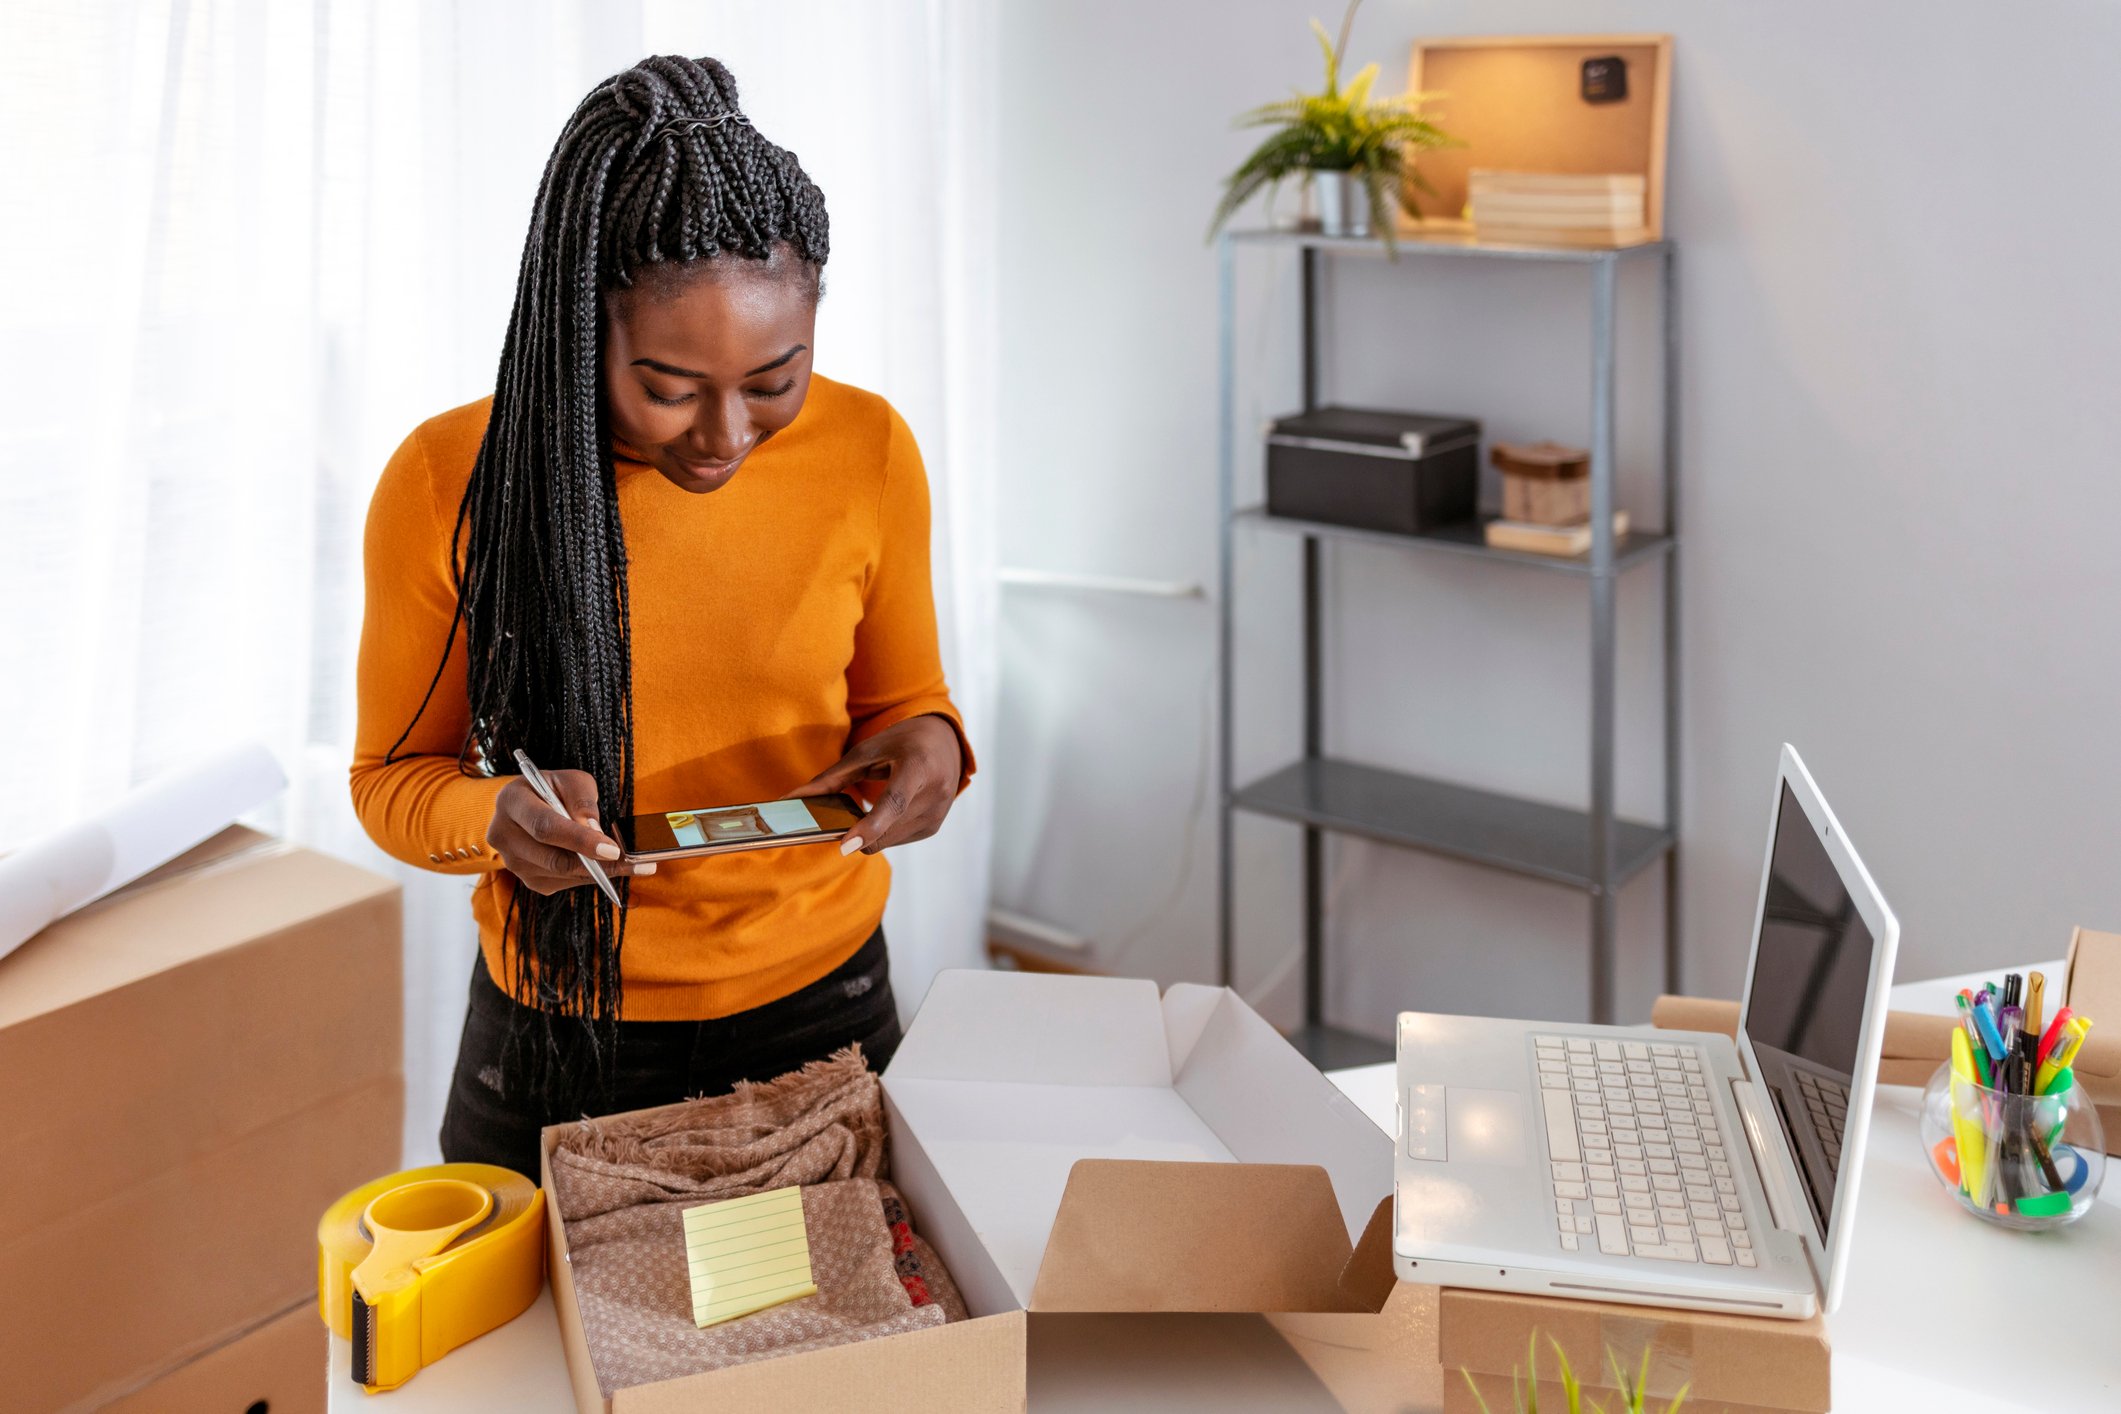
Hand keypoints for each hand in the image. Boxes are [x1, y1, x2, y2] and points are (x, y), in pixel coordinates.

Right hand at [485, 771, 655, 894]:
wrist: (530, 805)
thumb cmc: (554, 788)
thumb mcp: (571, 780)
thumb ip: (582, 801)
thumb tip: (594, 831)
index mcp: (512, 801)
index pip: (545, 827)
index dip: (580, 840)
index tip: (613, 850)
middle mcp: (504, 835)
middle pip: (554, 858)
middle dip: (598, 864)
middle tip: (636, 863)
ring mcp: (513, 863)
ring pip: (562, 875)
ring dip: (601, 873)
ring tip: (635, 865)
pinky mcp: (529, 880)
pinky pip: (565, 883)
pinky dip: (591, 876)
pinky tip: (610, 867)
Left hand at [787, 716, 963, 855]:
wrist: (943, 742)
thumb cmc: (900, 743)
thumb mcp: (865, 751)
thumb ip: (830, 779)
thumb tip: (789, 799)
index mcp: (919, 765)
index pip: (893, 803)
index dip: (869, 826)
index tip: (845, 846)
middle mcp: (935, 793)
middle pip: (884, 829)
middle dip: (857, 831)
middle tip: (846, 815)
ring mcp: (937, 814)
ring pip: (886, 841)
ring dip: (871, 831)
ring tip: (880, 799)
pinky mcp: (933, 828)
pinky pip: (895, 841)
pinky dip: (884, 831)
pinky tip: (891, 809)